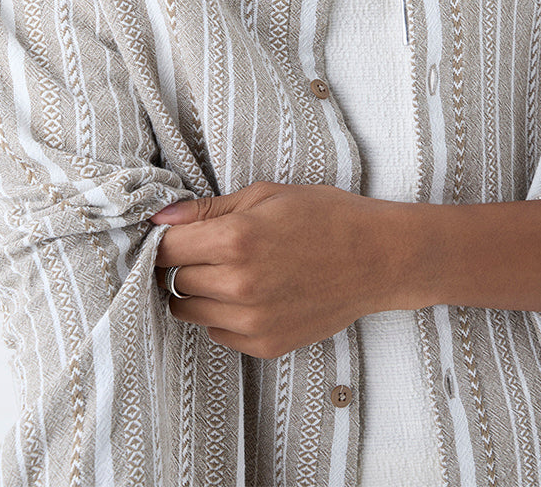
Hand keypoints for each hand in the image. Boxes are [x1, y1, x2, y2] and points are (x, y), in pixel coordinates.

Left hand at [150, 180, 398, 358]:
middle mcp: (238, 285)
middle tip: (203, 249)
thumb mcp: (266, 195)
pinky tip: (249, 293)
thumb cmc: (325, 216)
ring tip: (226, 271)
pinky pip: (218, 332)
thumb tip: (162, 218)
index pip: (166, 248)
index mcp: (236, 239)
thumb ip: (209, 210)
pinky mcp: (265, 344)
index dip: (163, 240)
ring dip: (197, 291)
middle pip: (173, 280)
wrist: (378, 258)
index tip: (171, 235)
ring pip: (188, 311)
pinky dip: (222, 314)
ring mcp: (252, 321)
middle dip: (179, 264)